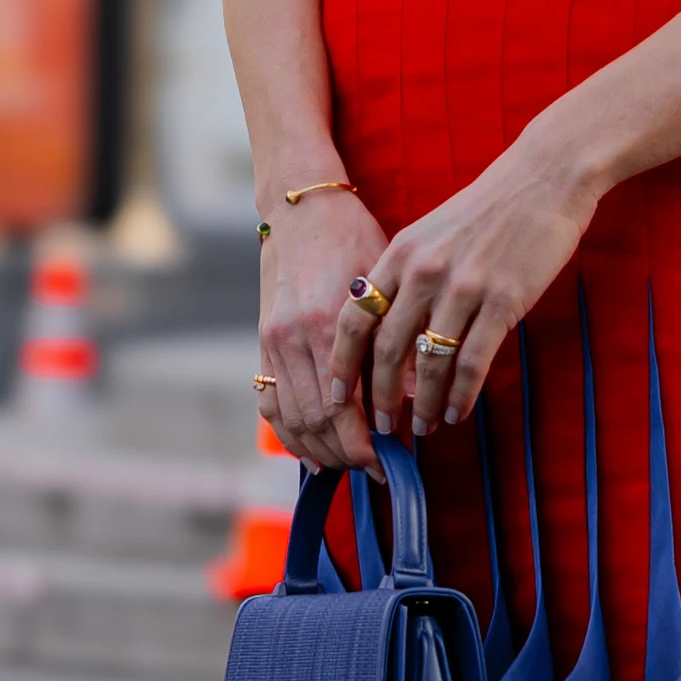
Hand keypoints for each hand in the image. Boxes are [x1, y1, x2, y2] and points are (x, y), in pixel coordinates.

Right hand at [257, 189, 387, 468]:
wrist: (301, 209)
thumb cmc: (351, 238)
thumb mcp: (383, 281)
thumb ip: (394, 338)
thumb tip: (417, 393)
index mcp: (327, 323)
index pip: (344, 408)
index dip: (365, 444)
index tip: (390, 462)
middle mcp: (293, 338)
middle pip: (316, 422)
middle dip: (346, 454)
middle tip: (376, 470)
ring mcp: (272, 342)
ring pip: (291, 419)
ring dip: (319, 450)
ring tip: (349, 466)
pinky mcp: (263, 343)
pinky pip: (270, 403)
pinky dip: (288, 435)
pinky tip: (311, 452)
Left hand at [325, 120, 599, 440]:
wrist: (543, 178)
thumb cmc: (488, 210)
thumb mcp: (431, 233)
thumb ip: (406, 275)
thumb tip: (388, 328)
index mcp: (400, 253)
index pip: (356, 318)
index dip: (343, 363)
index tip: (338, 397)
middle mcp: (424, 272)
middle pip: (387, 349)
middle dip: (379, 397)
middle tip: (381, 429)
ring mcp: (463, 287)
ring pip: (429, 362)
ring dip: (423, 403)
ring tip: (423, 427)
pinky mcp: (502, 301)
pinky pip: (472, 361)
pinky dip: (461, 394)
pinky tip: (457, 411)